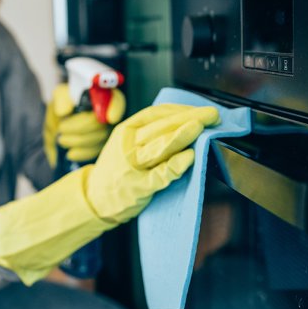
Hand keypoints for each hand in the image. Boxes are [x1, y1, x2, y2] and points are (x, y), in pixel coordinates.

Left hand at [43, 84, 124, 165]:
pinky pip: (96, 152)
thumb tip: (63, 112)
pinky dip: (81, 154)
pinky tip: (70, 153)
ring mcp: (108, 131)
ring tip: (61, 139)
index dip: (116, 109)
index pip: (117, 100)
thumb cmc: (66, 104)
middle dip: (80, 128)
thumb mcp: (61, 95)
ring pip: (99, 140)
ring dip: (77, 142)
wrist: (63, 120)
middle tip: (61, 129)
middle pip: (103, 124)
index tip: (111, 118)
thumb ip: (62, 99)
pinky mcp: (102, 146)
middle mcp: (110, 114)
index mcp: (103, 96)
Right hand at [84, 103, 219, 222]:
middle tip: (213, 115)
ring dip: (182, 135)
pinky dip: (176, 165)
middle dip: (190, 118)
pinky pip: (160, 174)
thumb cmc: (118, 169)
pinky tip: (190, 157)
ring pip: (160, 146)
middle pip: (162, 127)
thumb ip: (152, 133)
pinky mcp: (139, 187)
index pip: (157, 114)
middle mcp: (128, 145)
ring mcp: (133, 167)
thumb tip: (187, 121)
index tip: (202, 110)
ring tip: (201, 127)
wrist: (94, 199)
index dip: (182, 110)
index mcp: (127, 130)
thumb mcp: (128, 144)